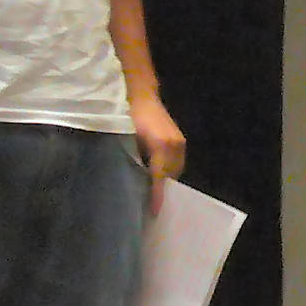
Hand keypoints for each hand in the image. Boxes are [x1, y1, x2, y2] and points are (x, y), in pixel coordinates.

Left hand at [131, 93, 185, 215]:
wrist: (140, 94)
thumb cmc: (128, 116)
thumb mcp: (126, 141)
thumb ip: (132, 161)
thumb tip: (132, 183)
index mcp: (160, 145)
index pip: (160, 177)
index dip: (157, 195)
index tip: (154, 212)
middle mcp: (174, 145)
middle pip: (171, 176)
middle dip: (162, 190)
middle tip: (150, 205)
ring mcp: (179, 142)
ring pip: (175, 170)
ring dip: (166, 180)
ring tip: (154, 192)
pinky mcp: (180, 140)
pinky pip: (177, 162)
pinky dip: (169, 170)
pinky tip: (158, 175)